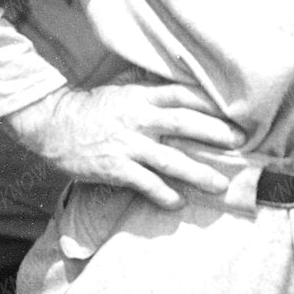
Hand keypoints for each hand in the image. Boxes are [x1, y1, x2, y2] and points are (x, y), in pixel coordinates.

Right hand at [4, 80, 245, 209]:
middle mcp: (138, 118)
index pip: (181, 95)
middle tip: (241, 142)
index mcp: (140, 96)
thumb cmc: (90, 108)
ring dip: (198, 173)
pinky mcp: (116, 167)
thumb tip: (179, 93)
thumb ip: (148, 92)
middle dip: (215, 132)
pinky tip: (178, 203)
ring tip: (219, 185)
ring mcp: (128, 144)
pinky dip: (164, 194)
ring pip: (171, 159)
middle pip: (184, 123)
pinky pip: (146, 183)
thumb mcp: (120, 91)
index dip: (209, 102)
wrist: (53, 125)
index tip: (233, 111)